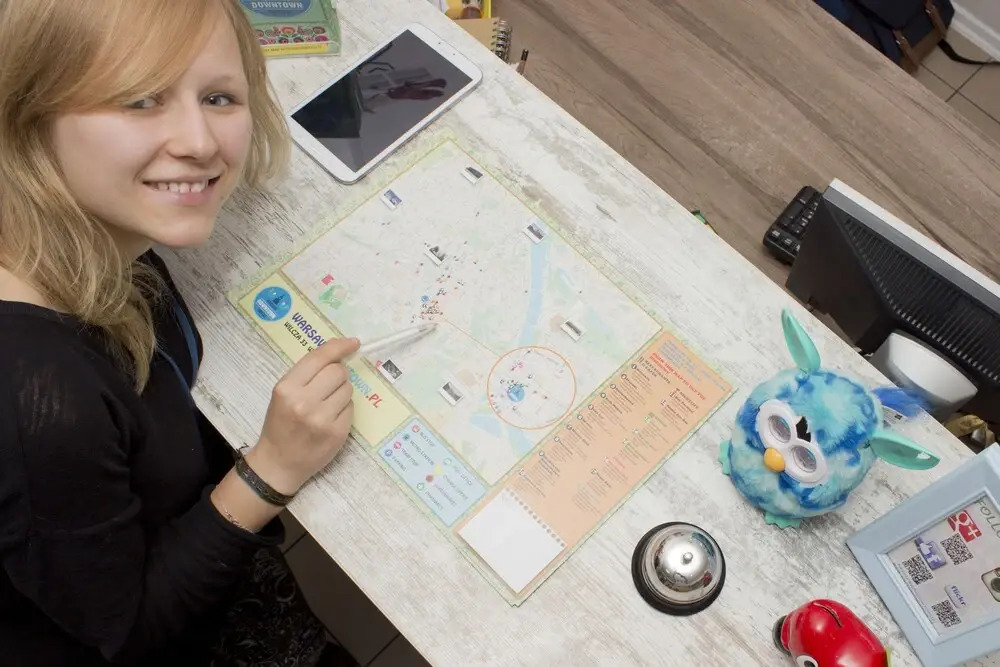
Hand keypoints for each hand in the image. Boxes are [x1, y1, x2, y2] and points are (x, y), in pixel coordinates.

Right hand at [248, 337, 359, 494]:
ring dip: (342, 392)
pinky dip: (344, 409)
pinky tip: (330, 418)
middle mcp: (304, 402)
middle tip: (329, 384)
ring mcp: (322, 419)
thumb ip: (306, 374)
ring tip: (326, 405)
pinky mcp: (337, 433)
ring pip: (348, 389)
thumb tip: (339, 354)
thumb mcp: (283, 394)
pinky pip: (351, 408)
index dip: (339, 346)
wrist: (278, 462)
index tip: (353, 343)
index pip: (320, 358)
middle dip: (339, 373)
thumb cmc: (280, 424)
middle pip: (339, 372)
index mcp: (287, 388)